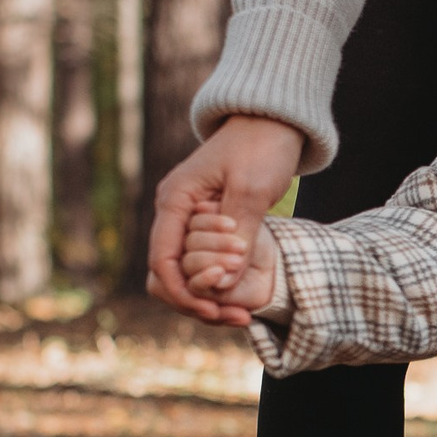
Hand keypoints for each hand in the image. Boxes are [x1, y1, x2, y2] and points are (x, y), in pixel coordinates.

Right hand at [145, 115, 304, 324]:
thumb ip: (238, 233)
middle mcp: (175, 211)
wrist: (274, 119)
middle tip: (235, 317)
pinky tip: (244, 296)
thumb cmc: (262, 146)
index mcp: (174, 200)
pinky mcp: (209, 221)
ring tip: (243, 312)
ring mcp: (190, 216)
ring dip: (210, 293)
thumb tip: (223, 283)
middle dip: (196, 298)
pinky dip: (220, 280)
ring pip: (186, 269)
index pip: (162, 261)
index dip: (183, 292)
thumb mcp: (252, 189)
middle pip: (168, 272)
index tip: (212, 311)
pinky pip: (204, 259)